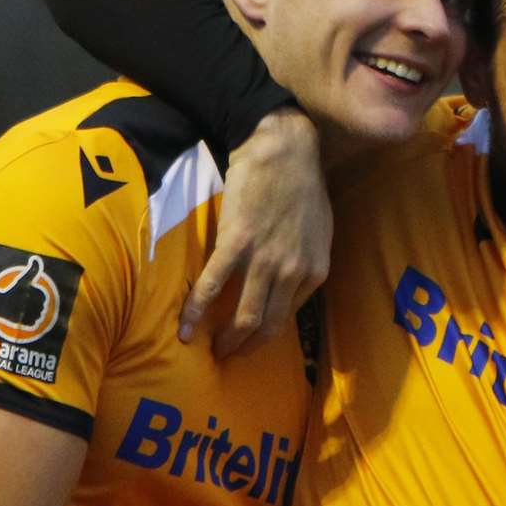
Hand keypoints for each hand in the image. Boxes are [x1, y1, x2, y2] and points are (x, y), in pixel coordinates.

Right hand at [180, 107, 329, 356]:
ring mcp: (264, 259)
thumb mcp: (320, 230)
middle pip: (267, 325)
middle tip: (228, 356)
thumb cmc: (302, 185)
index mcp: (315, 270)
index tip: (250, 341)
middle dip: (246, 348)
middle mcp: (293, 271)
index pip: (289, 317)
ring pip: (244, 316)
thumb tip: (292, 282)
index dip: (267, 335)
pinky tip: (185, 329)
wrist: (282, 149)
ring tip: (212, 351)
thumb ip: (307, 260)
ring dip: (227, 341)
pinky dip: (196, 311)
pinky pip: (213, 286)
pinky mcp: (236, 243)